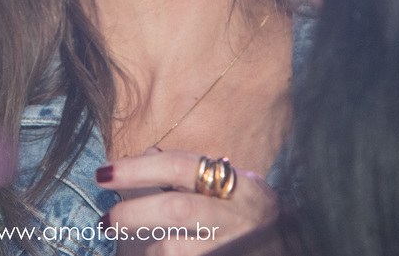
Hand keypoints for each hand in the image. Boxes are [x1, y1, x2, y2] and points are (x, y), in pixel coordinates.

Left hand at [96, 149, 279, 254]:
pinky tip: (150, 255)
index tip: (103, 173)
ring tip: (133, 247)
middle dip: (133, 214)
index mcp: (235, 184)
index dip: (137, 168)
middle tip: (106, 220)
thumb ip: (192, 171)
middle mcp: (236, 216)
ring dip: (145, 248)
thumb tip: (147, 154)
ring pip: (175, 249)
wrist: (295, 249)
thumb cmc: (253, 215)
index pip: (179, 166)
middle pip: (176, 210)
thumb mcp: (233, 185)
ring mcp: (232, 248)